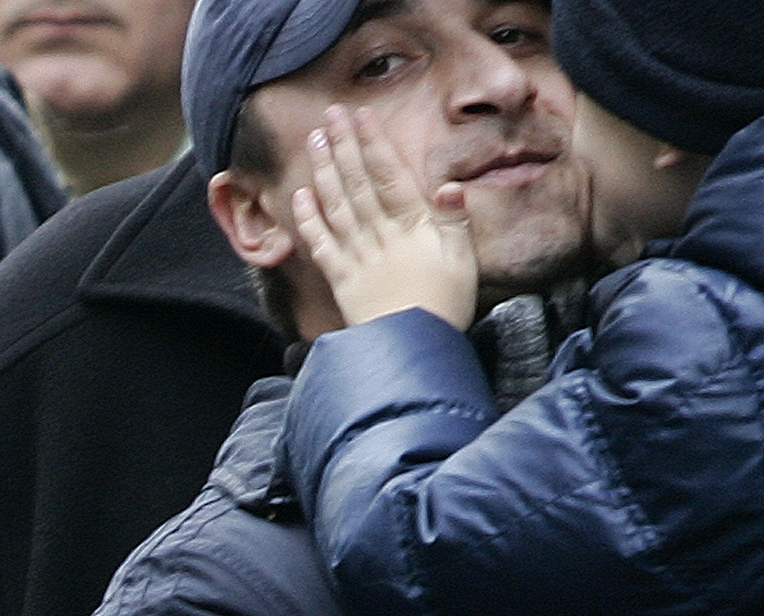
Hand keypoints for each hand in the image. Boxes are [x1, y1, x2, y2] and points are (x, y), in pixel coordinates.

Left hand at [289, 102, 476, 330]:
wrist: (414, 352)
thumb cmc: (445, 307)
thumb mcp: (464, 262)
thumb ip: (455, 221)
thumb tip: (449, 185)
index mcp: (415, 226)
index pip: (390, 175)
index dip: (373, 144)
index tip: (360, 116)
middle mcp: (382, 236)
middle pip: (359, 183)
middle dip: (344, 146)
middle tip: (330, 115)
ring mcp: (358, 257)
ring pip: (337, 206)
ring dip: (324, 171)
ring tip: (314, 141)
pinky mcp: (341, 280)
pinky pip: (322, 245)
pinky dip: (309, 220)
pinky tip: (300, 196)